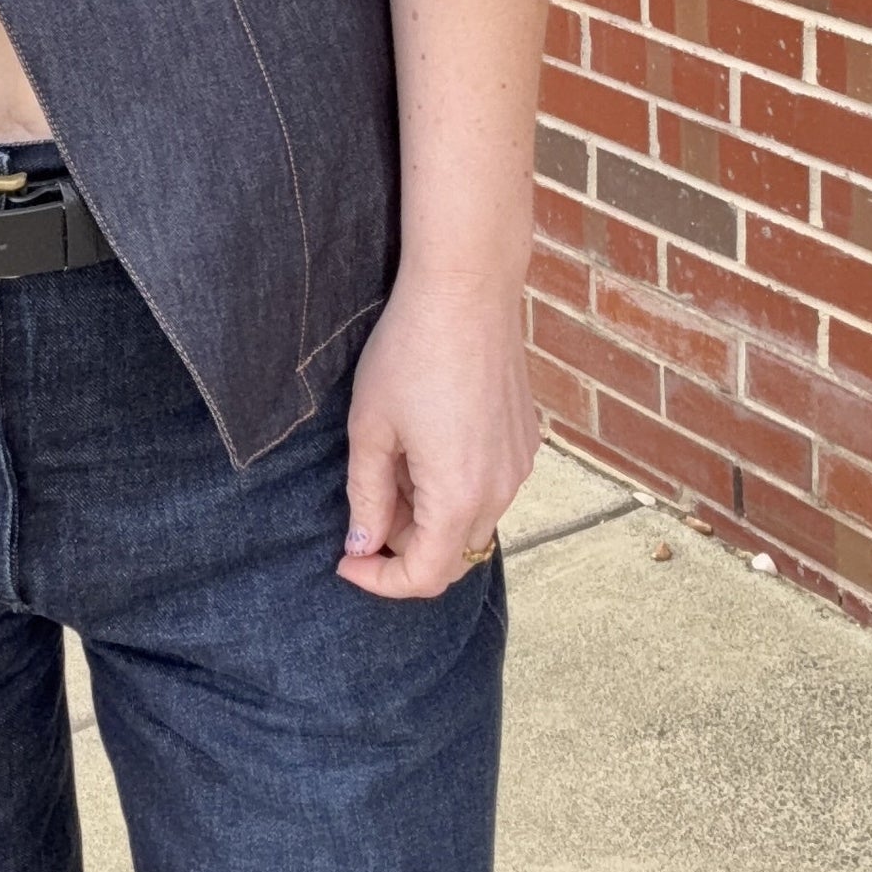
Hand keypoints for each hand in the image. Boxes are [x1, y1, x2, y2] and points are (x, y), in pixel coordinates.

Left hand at [335, 272, 538, 600]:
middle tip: (364, 501)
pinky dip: (454, 486)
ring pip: (470, 520)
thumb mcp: (370, 428)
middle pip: (451, 552)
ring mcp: (519, 465)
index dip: (379, 580)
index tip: (345, 562)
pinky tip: (425, 440)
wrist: (466, 291)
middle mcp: (501, 490)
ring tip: (392, 460)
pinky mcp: (526, 441)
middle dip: (402, 544)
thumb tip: (361, 545)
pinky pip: (488, 486)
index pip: (425, 575)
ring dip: (428, 513)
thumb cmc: (409, 353)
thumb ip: (365, 496)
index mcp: (458, 497)